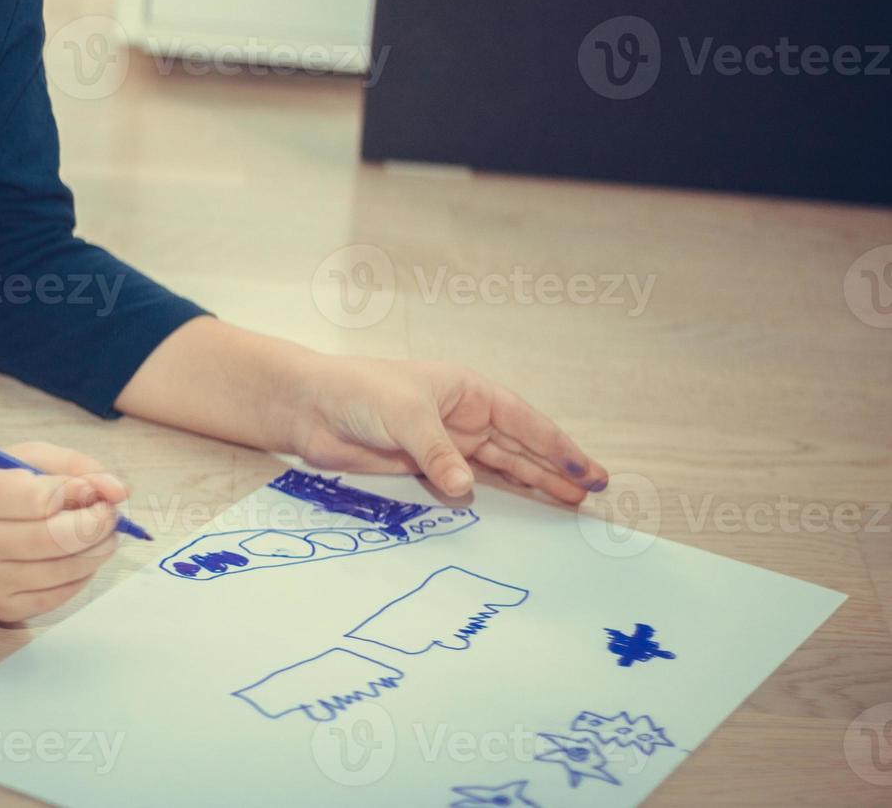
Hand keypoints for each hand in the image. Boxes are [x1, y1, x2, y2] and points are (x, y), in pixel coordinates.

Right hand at [0, 442, 128, 622]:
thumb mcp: (28, 458)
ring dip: (97, 551)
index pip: (40, 500)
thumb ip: (76, 467)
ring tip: (104, 535)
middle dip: (97, 525)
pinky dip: (81, 576)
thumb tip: (121, 491)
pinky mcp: (1, 607)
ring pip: (63, 571)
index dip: (79, 493)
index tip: (95, 489)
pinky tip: (80, 558)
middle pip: (55, 540)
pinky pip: (58, 596)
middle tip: (111, 514)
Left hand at [286, 356, 607, 503]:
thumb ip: (437, 454)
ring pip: (498, 466)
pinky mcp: (422, 466)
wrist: (310, 407)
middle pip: (519, 446)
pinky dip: (490, 496)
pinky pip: (465, 482)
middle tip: (591, 496)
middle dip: (555, 469)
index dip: (559, 448)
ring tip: (566, 506)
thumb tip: (466, 490)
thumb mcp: (404, 416)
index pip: (524, 421)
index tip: (589, 473)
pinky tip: (515, 510)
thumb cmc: (357, 391)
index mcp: (467, 391)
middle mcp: (461, 416)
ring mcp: (444, 442)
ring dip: (530, 484)